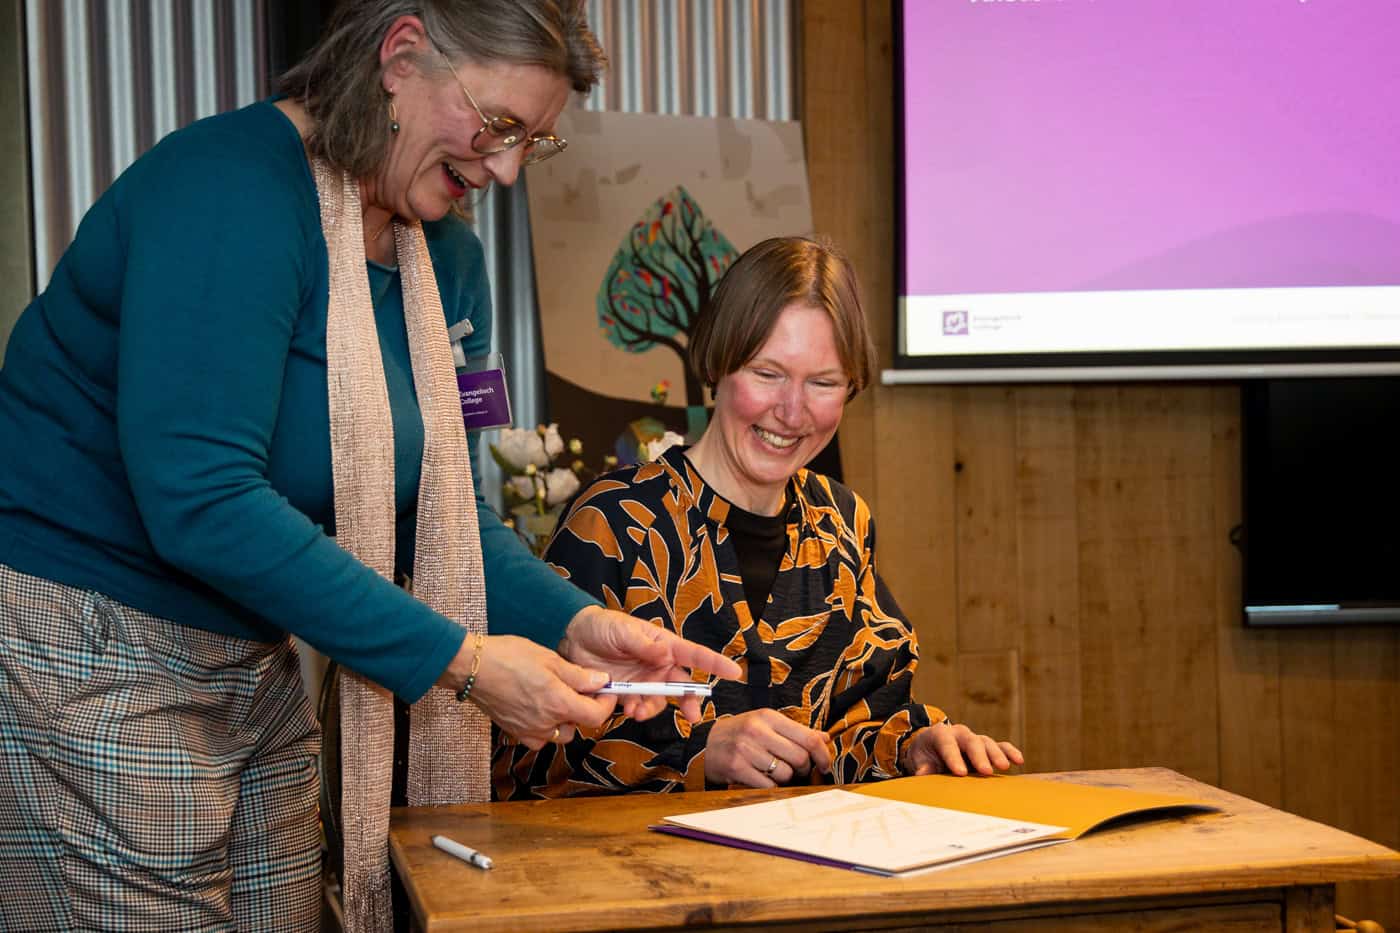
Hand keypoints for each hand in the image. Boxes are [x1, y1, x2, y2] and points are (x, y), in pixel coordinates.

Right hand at [440, 634, 616, 750]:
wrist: (471, 668)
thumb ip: (578, 675)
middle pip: (579, 725)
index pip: (596, 716)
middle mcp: (546, 724)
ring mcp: (529, 731)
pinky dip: (546, 725)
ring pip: (561, 733)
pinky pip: (541, 736)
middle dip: (584, 708)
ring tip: (556, 694)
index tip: (606, 692)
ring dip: (565, 718)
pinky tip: (538, 705)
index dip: (606, 704)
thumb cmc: (508, 657)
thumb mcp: (549, 659)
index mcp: (558, 704)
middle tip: (578, 688)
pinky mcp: (516, 733)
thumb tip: (602, 682)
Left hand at [558, 605, 741, 721]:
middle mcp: (658, 665)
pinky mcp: (626, 693)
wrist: (572, 639)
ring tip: (635, 711)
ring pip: (659, 701)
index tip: (734, 672)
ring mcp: (643, 681)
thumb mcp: (624, 631)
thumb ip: (644, 645)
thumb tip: (665, 654)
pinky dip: (636, 711)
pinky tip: (627, 709)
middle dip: (688, 702)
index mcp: (664, 645)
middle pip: (681, 687)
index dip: (715, 664)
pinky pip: (638, 707)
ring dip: (652, 709)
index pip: (694, 655)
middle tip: (693, 716)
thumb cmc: (602, 626)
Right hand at [704, 709, 833, 787]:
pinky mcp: (736, 767)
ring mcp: (745, 749)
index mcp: (768, 717)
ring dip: (786, 779)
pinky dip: (770, 786)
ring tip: (776, 773)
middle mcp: (757, 730)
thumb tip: (825, 738)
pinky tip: (763, 779)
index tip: (825, 765)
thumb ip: (796, 731)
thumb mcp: (767, 724)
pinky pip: (768, 785)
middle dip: (804, 769)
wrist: (706, 743)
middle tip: (797, 771)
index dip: (822, 755)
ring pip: (785, 774)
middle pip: (800, 758)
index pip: (808, 737)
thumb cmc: (742, 733)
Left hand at [900, 722, 1023, 776]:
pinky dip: (1009, 751)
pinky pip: (1000, 745)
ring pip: (987, 743)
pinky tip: (1019, 760)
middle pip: (971, 742)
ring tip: (1004, 767)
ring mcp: (975, 739)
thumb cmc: (925, 755)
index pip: (947, 744)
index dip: (953, 758)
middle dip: (979, 756)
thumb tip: (923, 774)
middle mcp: (960, 733)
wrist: (931, 747)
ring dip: (996, 754)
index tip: (960, 773)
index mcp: (940, 734)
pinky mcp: (986, 746)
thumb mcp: (918, 760)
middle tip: (985, 772)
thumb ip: (922, 767)